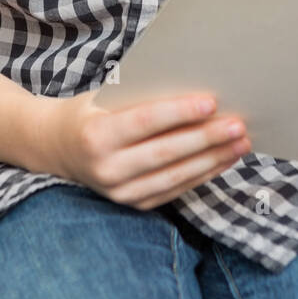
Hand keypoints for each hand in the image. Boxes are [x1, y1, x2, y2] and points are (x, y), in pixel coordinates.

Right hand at [44, 87, 250, 210]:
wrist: (57, 148)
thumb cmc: (90, 111)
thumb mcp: (106, 97)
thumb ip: (142, 98)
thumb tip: (195, 93)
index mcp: (96, 135)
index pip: (145, 122)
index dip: (179, 113)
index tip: (211, 102)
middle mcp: (106, 169)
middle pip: (166, 153)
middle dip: (206, 139)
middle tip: (238, 125)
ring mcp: (119, 193)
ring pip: (175, 176)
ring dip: (213, 160)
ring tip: (240, 143)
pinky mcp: (133, 205)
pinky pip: (175, 190)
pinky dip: (203, 174)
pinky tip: (224, 159)